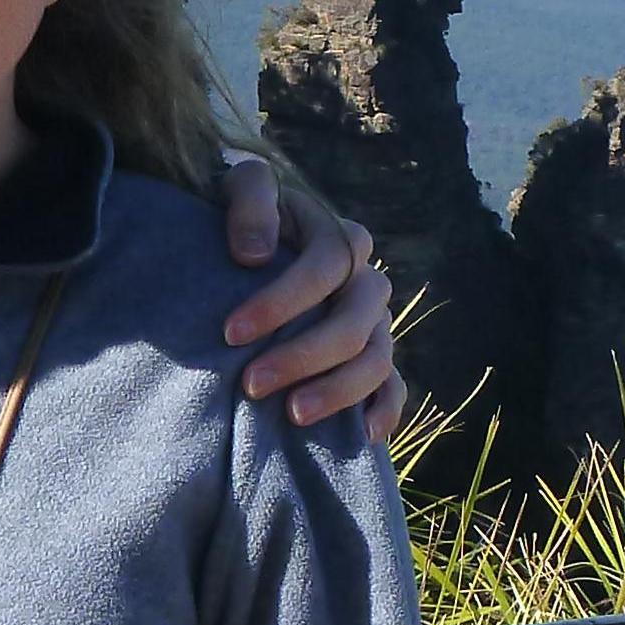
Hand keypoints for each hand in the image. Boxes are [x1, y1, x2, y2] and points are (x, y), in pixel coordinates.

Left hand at [217, 160, 407, 438]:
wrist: (241, 244)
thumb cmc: (241, 217)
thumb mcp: (239, 188)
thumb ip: (251, 202)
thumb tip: (255, 255)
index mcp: (338, 236)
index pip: (326, 265)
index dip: (282, 300)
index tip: (231, 332)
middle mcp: (364, 280)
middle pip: (354, 322)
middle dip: (304, 356)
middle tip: (251, 384)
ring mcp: (374, 321)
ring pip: (377, 358)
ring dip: (338, 390)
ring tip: (292, 415)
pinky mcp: (371, 355)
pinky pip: (393, 385)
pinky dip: (385, 410)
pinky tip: (362, 436)